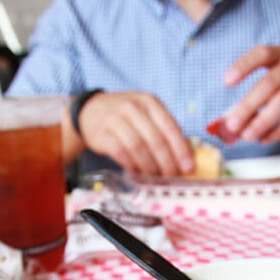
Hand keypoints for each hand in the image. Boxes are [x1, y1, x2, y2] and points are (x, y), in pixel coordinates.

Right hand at [78, 91, 194, 175]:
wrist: (91, 111)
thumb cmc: (126, 117)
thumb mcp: (145, 114)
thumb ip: (163, 131)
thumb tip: (184, 159)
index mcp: (149, 102)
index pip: (170, 127)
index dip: (180, 149)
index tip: (188, 167)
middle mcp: (132, 107)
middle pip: (155, 139)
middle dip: (166, 162)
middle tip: (172, 177)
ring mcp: (115, 119)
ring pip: (138, 147)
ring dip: (149, 167)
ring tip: (155, 178)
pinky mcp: (101, 133)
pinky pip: (120, 152)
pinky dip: (131, 165)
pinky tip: (137, 173)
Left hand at [220, 45, 279, 143]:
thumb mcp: (277, 77)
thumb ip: (252, 97)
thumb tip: (226, 125)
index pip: (262, 54)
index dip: (244, 66)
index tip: (226, 82)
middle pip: (270, 83)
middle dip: (248, 106)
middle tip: (232, 125)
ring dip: (263, 121)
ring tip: (247, 136)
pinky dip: (278, 131)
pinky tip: (264, 139)